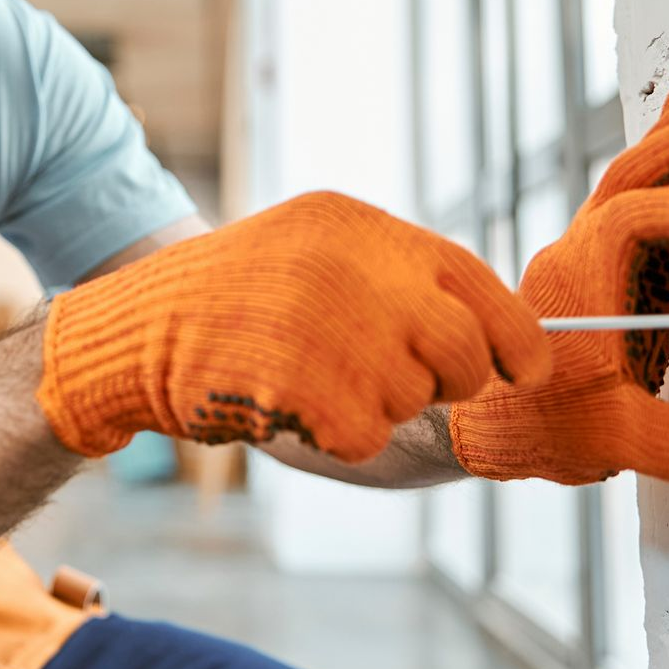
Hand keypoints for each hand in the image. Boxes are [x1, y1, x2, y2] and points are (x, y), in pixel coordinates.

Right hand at [38, 192, 550, 462]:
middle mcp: (363, 275)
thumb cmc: (243, 292)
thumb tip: (492, 337)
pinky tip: (292, 398)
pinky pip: (367, 436)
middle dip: (454, 380)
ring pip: (416, 399)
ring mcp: (338, 334)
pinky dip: (340, 432)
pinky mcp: (311, 394)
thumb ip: (401, 278)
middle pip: (465, 353)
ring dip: (380, 402)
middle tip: (406, 377)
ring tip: (315, 370)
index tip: (526, 368)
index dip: (516, 337)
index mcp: (369, 232)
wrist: (143, 324)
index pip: (480, 284)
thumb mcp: (322, 247)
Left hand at [450, 71, 668, 482]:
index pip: (629, 220)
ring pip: (628, 172)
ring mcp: (594, 250)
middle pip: (629, 174)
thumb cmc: (541, 424)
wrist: (492, 420)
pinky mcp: (611, 260)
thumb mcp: (618, 441)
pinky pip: (637, 194)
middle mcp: (581, 252)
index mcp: (578, 283)